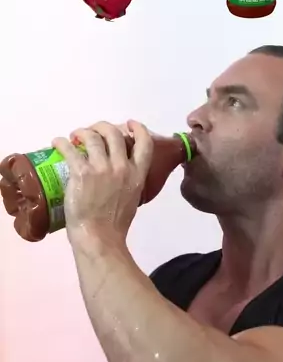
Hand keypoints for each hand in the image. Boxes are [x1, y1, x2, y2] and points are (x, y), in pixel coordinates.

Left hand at [51, 120, 152, 242]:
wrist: (99, 237)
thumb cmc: (115, 224)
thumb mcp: (132, 198)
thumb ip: (128, 182)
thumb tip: (118, 174)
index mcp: (137, 175)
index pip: (144, 143)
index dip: (137, 128)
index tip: (128, 124)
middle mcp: (122, 167)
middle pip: (113, 133)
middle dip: (101, 127)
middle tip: (93, 131)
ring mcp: (101, 169)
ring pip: (92, 137)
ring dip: (82, 132)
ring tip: (74, 136)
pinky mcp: (81, 173)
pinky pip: (70, 149)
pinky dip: (61, 142)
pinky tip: (57, 142)